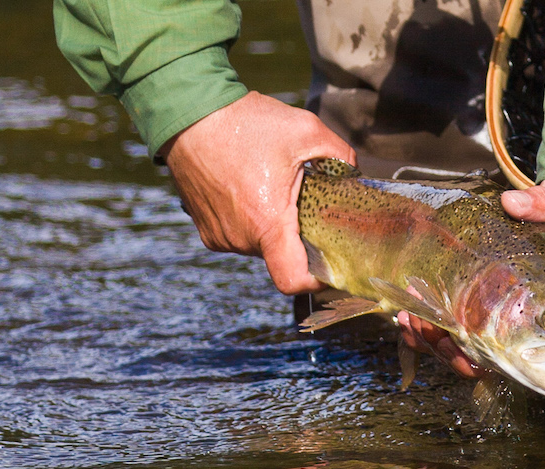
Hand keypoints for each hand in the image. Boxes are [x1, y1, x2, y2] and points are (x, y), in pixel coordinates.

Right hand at [161, 91, 355, 294]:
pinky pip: (240, 236)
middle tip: (304, 201)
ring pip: (262, 245)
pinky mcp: (207, 230)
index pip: (292, 280)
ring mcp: (220, 236)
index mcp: (267, 221)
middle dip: (298, 235)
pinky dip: (252, 221)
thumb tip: (356, 175)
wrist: (188, 113)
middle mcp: (241, 237)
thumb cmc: (245, 122)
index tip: (329, 265)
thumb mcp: (307, 130)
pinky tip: (251, 189)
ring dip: (274, 225)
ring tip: (272, 187)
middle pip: (282, 256)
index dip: (316, 280)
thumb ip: (341, 156)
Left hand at [398, 179, 544, 379]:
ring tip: (408, 317)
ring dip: (431, 340)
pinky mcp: (484, 307)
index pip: (519, 359)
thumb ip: (542, 207)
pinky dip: (429, 327)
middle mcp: (524, 326)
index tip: (451, 340)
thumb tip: (512, 203)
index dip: (479, 358)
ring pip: (462, 352)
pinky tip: (408, 311)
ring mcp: (502, 319)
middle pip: (481, 362)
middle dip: (445, 350)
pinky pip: (454, 330)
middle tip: (419, 322)